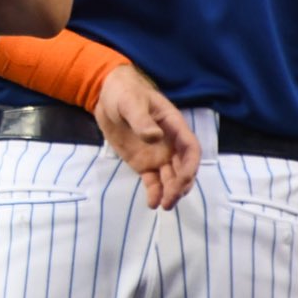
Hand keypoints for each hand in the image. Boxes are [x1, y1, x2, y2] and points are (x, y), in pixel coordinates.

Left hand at [93, 66, 199, 209]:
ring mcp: (158, 156)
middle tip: (170, 199)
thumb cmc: (124, 93)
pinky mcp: (143, 164)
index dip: (191, 166)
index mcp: (174, 126)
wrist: (106, 97)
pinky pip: (153, 182)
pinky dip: (155, 193)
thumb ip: (142, 119)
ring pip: (171, 179)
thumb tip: (155, 136)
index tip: (184, 179)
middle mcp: (171, 145)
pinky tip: (152, 203)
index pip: (191, 149)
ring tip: (164, 205)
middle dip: (181, 185)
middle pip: (184, 169)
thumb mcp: (131, 102)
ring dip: (171, 192)